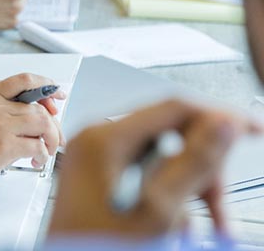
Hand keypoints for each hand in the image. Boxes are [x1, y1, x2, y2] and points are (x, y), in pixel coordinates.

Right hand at [0, 73, 64, 200]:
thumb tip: (33, 119)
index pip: (23, 81)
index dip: (45, 85)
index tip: (58, 95)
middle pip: (39, 107)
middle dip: (53, 126)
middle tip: (54, 140)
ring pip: (43, 123)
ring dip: (50, 140)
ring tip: (44, 152)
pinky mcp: (3, 145)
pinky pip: (38, 146)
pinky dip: (42, 156)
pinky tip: (33, 162)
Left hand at [49, 100, 254, 239]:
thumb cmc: (96, 246)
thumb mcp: (158, 208)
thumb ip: (194, 163)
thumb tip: (223, 124)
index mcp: (103, 139)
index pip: (172, 107)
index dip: (218, 117)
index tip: (251, 129)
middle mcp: (95, 142)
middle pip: (169, 135)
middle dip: (202, 169)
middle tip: (220, 206)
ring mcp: (96, 160)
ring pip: (162, 161)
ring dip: (190, 190)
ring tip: (205, 225)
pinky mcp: (99, 179)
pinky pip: (146, 177)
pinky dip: (169, 200)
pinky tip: (174, 227)